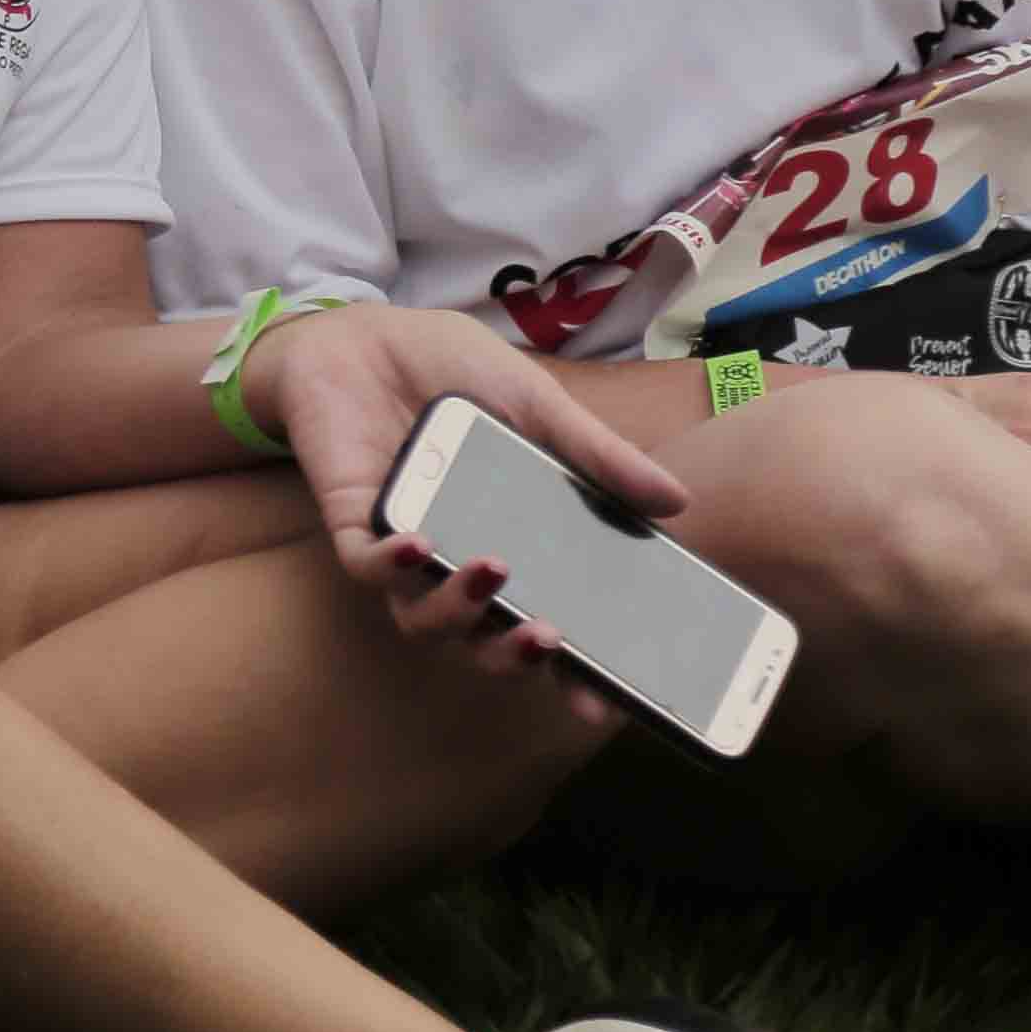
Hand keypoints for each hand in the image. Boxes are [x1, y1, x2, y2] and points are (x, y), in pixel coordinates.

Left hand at [241, 305, 680, 731]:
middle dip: (516, 652)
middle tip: (552, 638)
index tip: (607, 699)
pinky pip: (368, 567)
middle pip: (483, 639)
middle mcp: (457, 562)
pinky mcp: (353, 525)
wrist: (368, 332)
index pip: (546, 619)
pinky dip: (393, 563)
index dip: (573, 667)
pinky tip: (421, 542)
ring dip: (458, 608)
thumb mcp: (538, 407)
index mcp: (512, 543)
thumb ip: (598, 456)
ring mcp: (404, 551)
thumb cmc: (454, 374)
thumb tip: (677, 502)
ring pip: (422, 618)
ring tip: (495, 572)